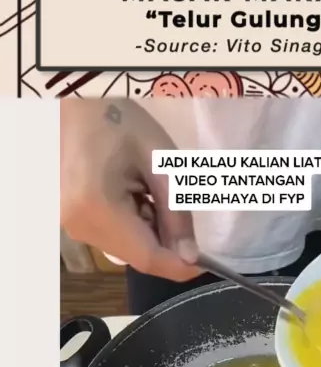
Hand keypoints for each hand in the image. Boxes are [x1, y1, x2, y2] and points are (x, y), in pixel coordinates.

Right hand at [60, 99, 202, 280]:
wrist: (66, 99)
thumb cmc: (115, 119)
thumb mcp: (158, 159)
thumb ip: (176, 211)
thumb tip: (190, 256)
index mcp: (98, 208)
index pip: (148, 257)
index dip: (181, 266)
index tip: (208, 262)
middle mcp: (80, 227)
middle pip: (137, 255)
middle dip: (167, 241)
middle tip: (175, 203)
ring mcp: (71, 226)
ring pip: (126, 247)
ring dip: (149, 228)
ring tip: (147, 186)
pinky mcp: (70, 220)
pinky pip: (112, 236)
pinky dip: (132, 222)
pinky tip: (131, 190)